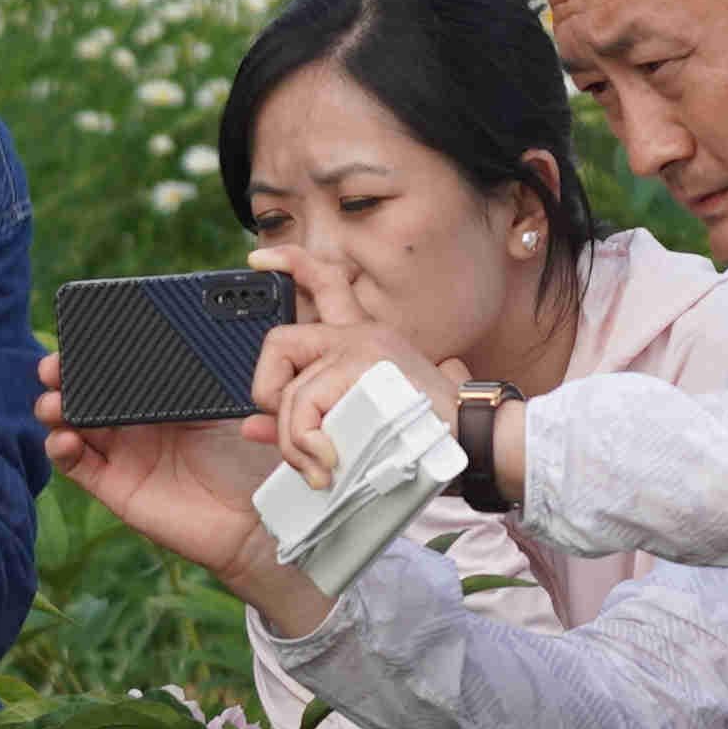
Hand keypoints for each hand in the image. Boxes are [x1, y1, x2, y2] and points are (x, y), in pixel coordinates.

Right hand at [37, 349, 282, 585]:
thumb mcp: (225, 405)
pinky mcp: (112, 485)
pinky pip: (75, 464)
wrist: (255, 514)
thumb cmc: (249, 457)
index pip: (115, 370)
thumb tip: (178, 337)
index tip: (76, 338)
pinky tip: (65, 437)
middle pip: (82, 394)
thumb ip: (196, 375)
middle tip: (54, 366)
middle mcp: (134, 423)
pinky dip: (60, 448)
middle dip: (61, 376)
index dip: (91, 354)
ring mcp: (120, 454)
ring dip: (53, 409)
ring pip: (70, 425)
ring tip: (55, 403)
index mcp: (159, 397)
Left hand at [236, 267, 461, 489]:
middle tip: (287, 431)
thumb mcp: (358, 425)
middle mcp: (362, 333)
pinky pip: (307, 403)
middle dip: (266, 391)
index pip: (328, 283)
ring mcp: (363, 346)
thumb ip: (306, 420)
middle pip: (280, 340)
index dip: (291, 266)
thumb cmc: (423, 441)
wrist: (477, 446)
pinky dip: (306, 440)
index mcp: (363, 342)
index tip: (256, 261)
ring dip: (294, 439)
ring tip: (318, 467)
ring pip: (292, 390)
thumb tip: (250, 427)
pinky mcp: (365, 366)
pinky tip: (328, 461)